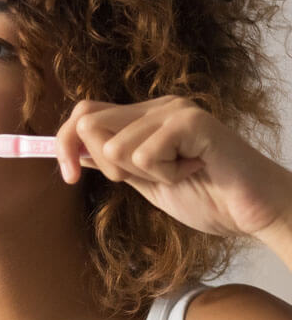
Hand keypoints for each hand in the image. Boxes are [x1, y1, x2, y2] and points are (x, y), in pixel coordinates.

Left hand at [55, 96, 291, 237]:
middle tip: (147, 177)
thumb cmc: (208, 198)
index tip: (68, 178)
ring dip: (145, 174)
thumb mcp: (145, 181)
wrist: (255, 211)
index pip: (84, 114)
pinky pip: (144, 154)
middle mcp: (156, 107)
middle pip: (89, 124)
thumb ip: (114, 163)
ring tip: (181, 172)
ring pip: (115, 146)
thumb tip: (71, 151)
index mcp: (142, 118)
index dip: (64, 143)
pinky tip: (195, 170)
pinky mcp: (191, 121)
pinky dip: (166, 175)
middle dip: (107, 165)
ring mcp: (175, 110)